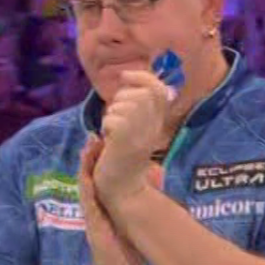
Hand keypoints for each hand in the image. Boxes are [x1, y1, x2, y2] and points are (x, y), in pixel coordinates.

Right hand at [79, 136, 142, 264]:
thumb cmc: (128, 250)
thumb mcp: (138, 219)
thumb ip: (146, 196)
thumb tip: (158, 172)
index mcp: (107, 204)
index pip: (103, 175)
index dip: (103, 157)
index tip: (107, 138)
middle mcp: (98, 206)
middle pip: (92, 175)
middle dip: (92, 156)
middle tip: (95, 135)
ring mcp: (93, 216)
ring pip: (87, 185)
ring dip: (85, 166)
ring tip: (88, 146)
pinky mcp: (93, 227)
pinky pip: (88, 204)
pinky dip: (86, 188)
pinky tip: (86, 176)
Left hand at [94, 71, 168, 203]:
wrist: (123, 188)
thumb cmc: (122, 156)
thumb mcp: (134, 127)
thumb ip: (136, 105)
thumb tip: (127, 76)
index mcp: (156, 122)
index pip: (159, 90)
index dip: (143, 77)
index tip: (125, 76)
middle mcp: (153, 127)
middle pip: (140, 94)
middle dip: (121, 98)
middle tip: (116, 117)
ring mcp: (141, 134)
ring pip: (124, 105)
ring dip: (111, 114)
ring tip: (113, 131)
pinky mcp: (126, 142)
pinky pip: (112, 119)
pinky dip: (106, 126)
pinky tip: (109, 140)